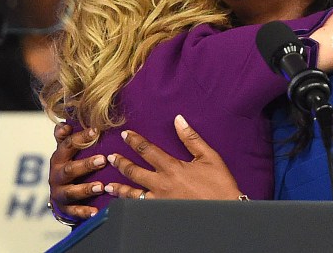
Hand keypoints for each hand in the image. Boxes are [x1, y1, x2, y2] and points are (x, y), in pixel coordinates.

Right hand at [48, 123, 106, 219]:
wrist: (60, 196)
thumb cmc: (69, 166)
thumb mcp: (66, 151)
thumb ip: (66, 137)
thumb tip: (64, 123)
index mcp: (59, 158)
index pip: (67, 145)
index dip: (81, 137)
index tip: (96, 130)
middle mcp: (57, 175)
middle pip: (70, 169)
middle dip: (86, 164)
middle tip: (103, 160)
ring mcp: (59, 192)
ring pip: (71, 191)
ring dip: (86, 188)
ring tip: (101, 186)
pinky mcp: (64, 209)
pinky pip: (74, 211)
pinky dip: (84, 212)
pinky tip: (96, 211)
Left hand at [104, 115, 241, 199]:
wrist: (225, 210)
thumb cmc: (219, 184)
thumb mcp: (209, 156)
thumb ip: (191, 138)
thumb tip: (179, 120)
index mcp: (172, 167)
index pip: (147, 150)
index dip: (134, 141)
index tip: (125, 135)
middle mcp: (161, 184)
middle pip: (134, 171)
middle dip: (121, 162)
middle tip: (110, 156)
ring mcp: (159, 200)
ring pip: (132, 193)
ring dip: (119, 187)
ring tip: (108, 184)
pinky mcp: (160, 212)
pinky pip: (138, 208)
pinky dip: (127, 206)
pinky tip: (121, 205)